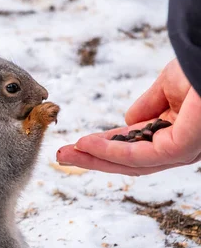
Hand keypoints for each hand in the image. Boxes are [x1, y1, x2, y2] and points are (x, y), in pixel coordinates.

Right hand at [56, 59, 200, 175]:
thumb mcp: (168, 84)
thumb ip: (147, 104)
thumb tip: (127, 119)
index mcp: (179, 130)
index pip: (135, 145)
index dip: (104, 146)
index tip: (78, 144)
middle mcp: (181, 145)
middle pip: (130, 161)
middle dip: (93, 160)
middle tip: (63, 157)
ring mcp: (183, 150)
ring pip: (131, 163)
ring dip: (95, 159)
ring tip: (66, 154)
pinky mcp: (183, 148)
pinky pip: (139, 156)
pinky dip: (110, 151)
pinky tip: (87, 145)